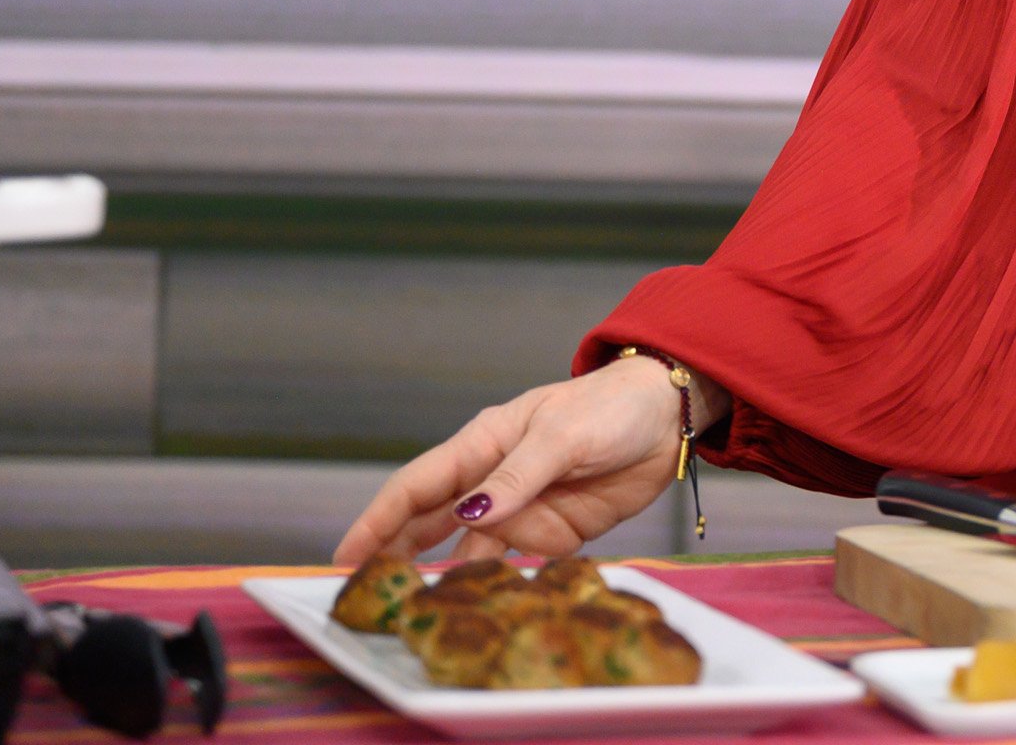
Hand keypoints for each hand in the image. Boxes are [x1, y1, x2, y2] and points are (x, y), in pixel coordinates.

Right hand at [331, 357, 721, 564]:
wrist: (669, 417)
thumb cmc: (610, 407)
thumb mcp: (562, 434)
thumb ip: (519, 475)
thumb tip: (471, 513)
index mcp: (484, 444)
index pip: (417, 485)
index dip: (378, 521)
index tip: (346, 557)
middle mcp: (494, 480)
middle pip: (430, 524)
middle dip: (398, 556)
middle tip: (367, 596)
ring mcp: (522, 508)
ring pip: (471, 550)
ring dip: (451, 575)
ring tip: (423, 608)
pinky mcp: (554, 531)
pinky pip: (517, 561)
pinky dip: (501, 579)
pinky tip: (484, 598)